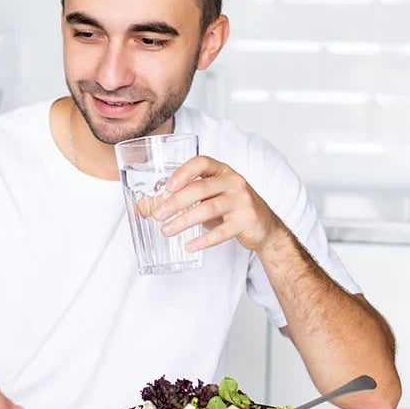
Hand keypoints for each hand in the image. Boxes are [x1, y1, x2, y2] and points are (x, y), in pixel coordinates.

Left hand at [152, 155, 282, 252]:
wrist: (265, 226)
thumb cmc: (229, 207)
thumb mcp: (209, 197)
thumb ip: (182, 198)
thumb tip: (144, 207)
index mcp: (222, 170)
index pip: (202, 162)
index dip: (183, 172)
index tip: (167, 186)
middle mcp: (233, 181)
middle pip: (200, 188)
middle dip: (175, 202)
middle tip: (158, 215)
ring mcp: (242, 200)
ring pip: (209, 209)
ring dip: (184, 221)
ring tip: (167, 230)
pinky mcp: (247, 220)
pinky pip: (222, 232)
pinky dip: (203, 240)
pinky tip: (189, 246)